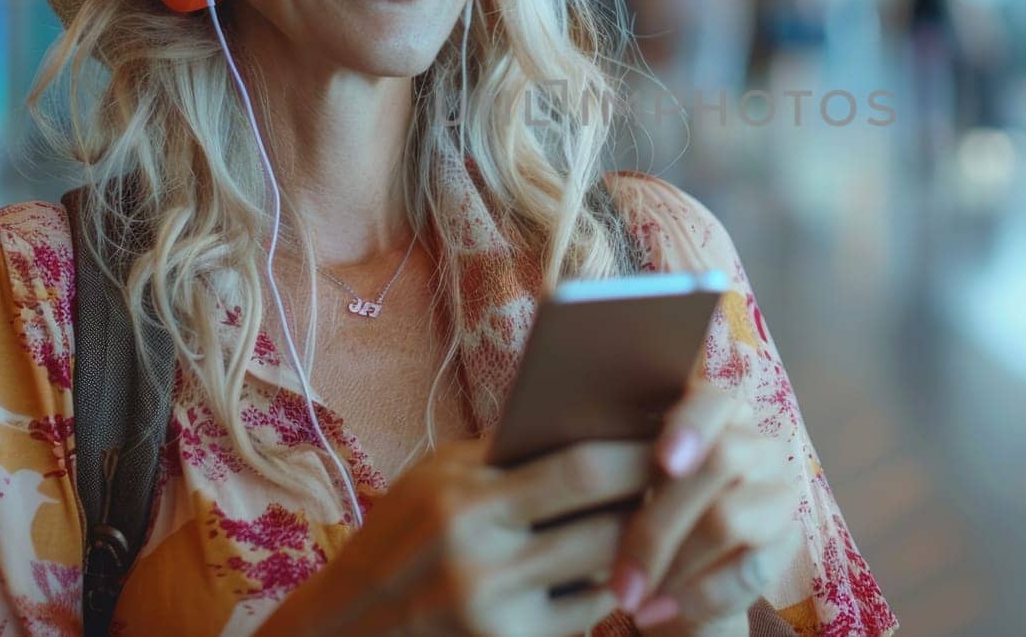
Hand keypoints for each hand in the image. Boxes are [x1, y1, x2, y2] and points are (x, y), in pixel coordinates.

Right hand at [257, 436, 649, 635]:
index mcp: (463, 498)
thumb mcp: (435, 482)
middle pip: (604, 524)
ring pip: (603, 574)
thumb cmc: (398, 542)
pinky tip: (620, 567)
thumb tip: (588, 411)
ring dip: (637, 547)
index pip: (578, 467)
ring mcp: (495, 614)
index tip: (668, 439)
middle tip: (684, 480)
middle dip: (651, 501)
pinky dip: (606, 589)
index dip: (635, 455)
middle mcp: (479, 558)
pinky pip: (584, 617)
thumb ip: (504, 452)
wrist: (342, 634)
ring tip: (659, 517)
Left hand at [607, 382, 802, 630]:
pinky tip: (655, 612)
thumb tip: (593, 465)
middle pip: (721, 460)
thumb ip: (627, 465)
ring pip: (729, 517)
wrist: (675, 588)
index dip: (690, 426)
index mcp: (716, 416)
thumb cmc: (642, 523)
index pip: (714, 400)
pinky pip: (748, 570)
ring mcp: (777, 494)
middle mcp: (756, 445)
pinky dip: (695, 596)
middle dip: (659, 523)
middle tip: (617, 574)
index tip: (663, 462)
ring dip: (673, 564)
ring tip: (629, 596)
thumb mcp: (630, 489)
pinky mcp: (787, 544)